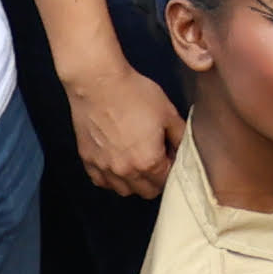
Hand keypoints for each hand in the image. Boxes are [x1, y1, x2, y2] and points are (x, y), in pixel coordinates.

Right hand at [58, 53, 179, 200]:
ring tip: (137, 161)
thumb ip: (180, 136)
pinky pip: (101, 181)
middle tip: (157, 158)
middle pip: (147, 191)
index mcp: (149, 162)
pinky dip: (111, 178)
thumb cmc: (134, 94)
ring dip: (134, 182)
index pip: (167, 181)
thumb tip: (185, 150)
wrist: (98, 83)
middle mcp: (125, 171)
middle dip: (156, 179)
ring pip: (124, 190)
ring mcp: (104, 167)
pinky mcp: (87, 160)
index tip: (171, 155)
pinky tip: (117, 162)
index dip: (172, 168)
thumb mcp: (168, 113)